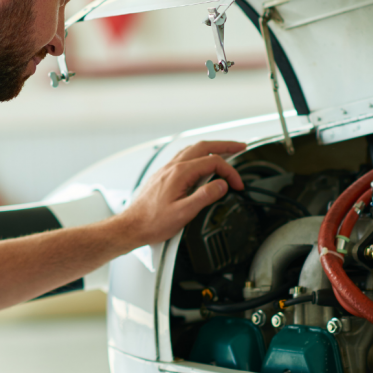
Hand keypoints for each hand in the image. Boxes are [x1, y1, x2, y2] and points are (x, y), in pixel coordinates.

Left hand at [116, 140, 245, 246]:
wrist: (132, 226)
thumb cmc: (153, 222)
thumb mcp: (184, 213)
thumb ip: (205, 197)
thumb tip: (221, 185)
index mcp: (180, 173)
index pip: (213, 162)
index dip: (230, 172)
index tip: (237, 184)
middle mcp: (173, 167)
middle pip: (204, 146)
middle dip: (225, 145)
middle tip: (240, 147)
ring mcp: (167, 169)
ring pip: (193, 149)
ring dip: (211, 148)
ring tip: (225, 150)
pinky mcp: (164, 175)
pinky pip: (184, 156)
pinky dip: (199, 154)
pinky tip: (201, 161)